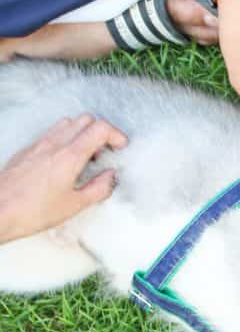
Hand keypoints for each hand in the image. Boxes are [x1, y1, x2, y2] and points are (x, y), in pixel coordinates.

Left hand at [0, 115, 126, 243]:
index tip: (121, 147)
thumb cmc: (32, 211)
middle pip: (85, 120)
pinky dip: (65, 140)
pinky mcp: (27, 150)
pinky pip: (51, 134)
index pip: (100, 128)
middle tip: (105, 152)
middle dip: (101, 132)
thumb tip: (110, 177)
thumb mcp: (74, 205)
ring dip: (82, 134)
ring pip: (67, 123)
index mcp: (69, 156)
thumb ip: (99, 188)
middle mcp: (54, 144)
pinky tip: (64, 162)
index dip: (116, 135)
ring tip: (85, 156)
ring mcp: (38, 144)